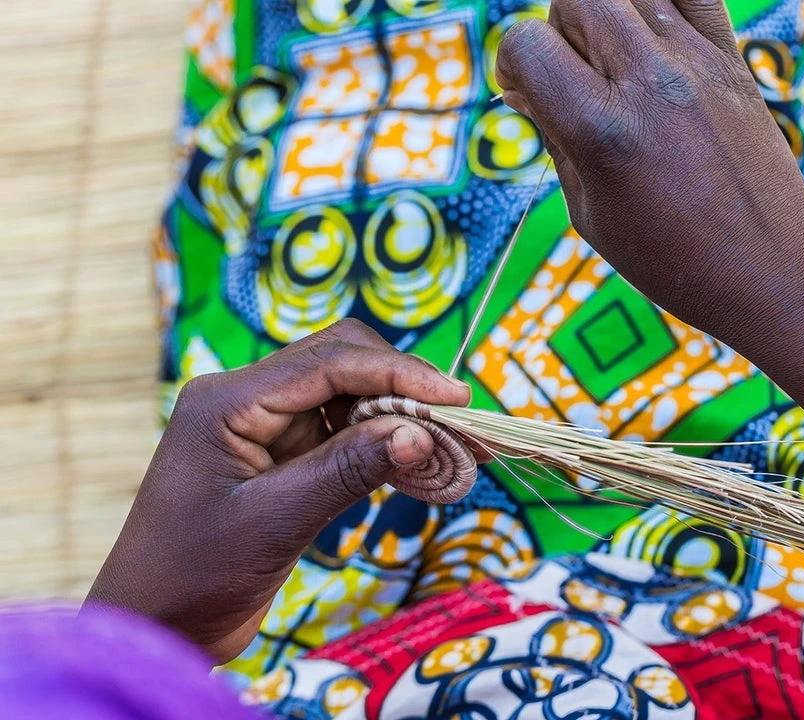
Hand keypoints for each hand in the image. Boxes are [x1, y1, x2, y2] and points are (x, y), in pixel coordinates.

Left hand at [87, 320, 473, 663]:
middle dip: (403, 387)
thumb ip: (347, 469)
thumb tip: (421, 433)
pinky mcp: (279, 456)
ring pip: (348, 396)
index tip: (456, 397)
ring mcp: (263, 426)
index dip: (399, 373)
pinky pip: (341, 432)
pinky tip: (417, 464)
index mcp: (228, 400)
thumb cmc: (194, 575)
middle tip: (459, 422)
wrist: (153, 626)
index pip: (330, 362)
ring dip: (398, 416)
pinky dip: (381, 444)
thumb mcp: (275, 521)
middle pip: (341, 362)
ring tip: (451, 447)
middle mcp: (245, 399)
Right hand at [495, 0, 803, 340]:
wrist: (769, 270)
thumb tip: (524, 89)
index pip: (528, 44)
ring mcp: (696, 63)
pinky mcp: (730, 58)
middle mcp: (649, 83)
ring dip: (606, 16)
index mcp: (602, 131)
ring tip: (615, 64)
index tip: (524, 93)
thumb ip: (555, 139)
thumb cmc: (673, 258)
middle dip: (558, 30)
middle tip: (573, 79)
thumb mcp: (589, 214)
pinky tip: (653, 40)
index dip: (512, 64)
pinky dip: (660, 1)